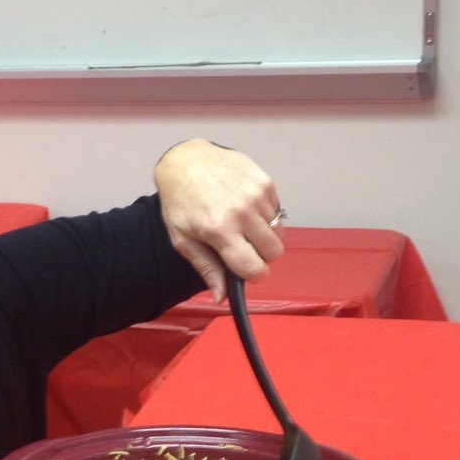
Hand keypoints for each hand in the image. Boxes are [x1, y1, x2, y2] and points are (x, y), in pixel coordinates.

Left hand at [154, 138, 284, 301]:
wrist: (186, 162)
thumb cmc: (181, 202)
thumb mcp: (184, 240)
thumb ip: (207, 269)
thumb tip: (221, 297)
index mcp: (220, 231)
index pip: (254, 267)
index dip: (254, 274)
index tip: (248, 271)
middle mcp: (242, 212)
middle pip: (274, 251)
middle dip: (262, 256)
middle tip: (244, 247)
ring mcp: (256, 195)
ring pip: (278, 232)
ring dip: (264, 235)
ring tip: (242, 225)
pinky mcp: (265, 181)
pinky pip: (277, 211)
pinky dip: (266, 216)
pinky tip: (246, 208)